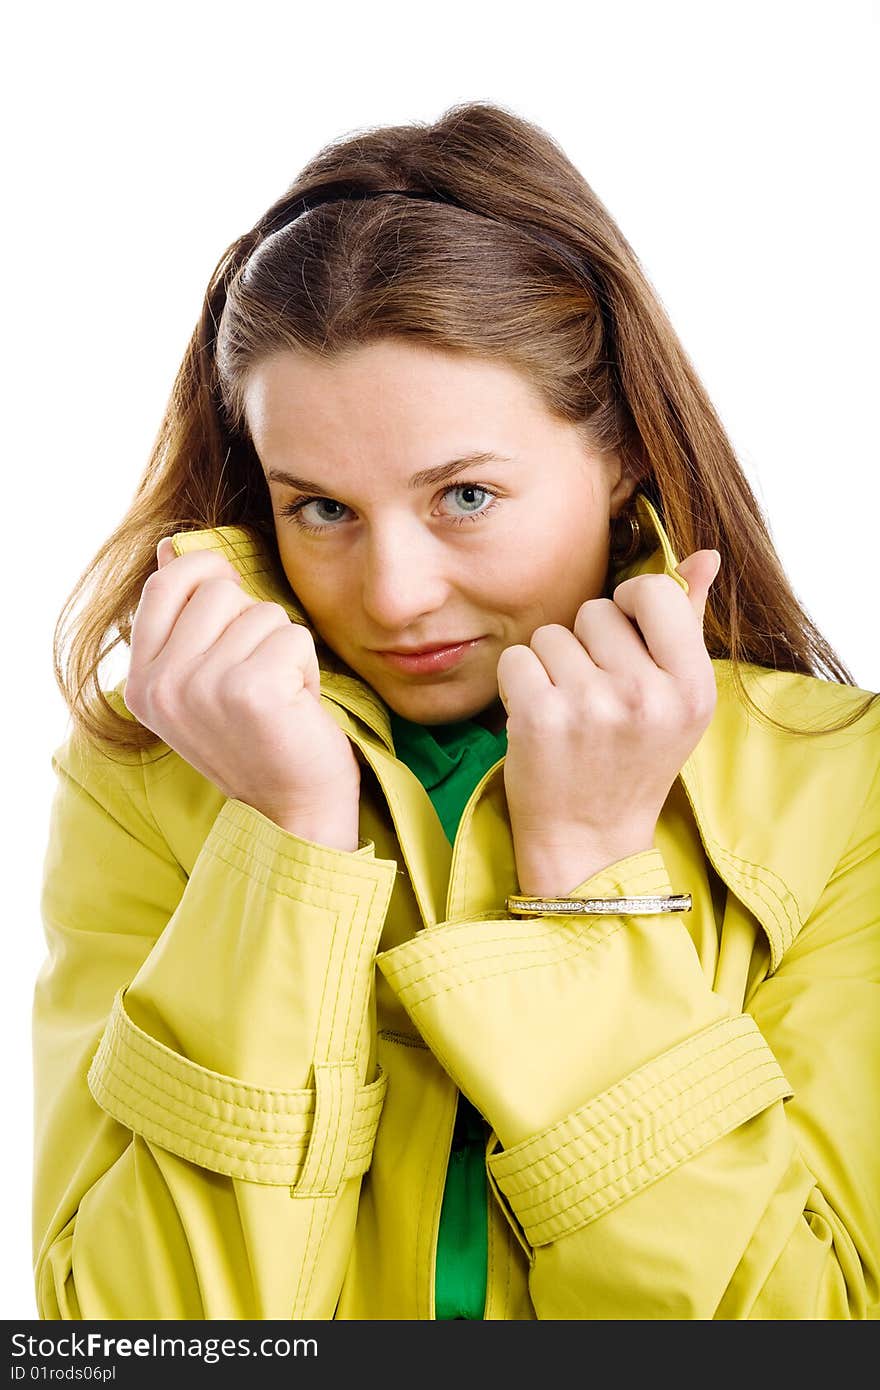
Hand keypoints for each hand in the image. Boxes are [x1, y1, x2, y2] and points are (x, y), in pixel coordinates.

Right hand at [123, 538, 360, 847]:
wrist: (293, 812)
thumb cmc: (259, 741)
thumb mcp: (204, 681)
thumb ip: (183, 618)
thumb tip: (171, 545)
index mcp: (141, 682)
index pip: (165, 583)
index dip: (207, 575)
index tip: (234, 609)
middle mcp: (162, 685)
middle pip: (219, 588)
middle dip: (255, 624)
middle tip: (262, 678)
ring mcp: (202, 687)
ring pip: (263, 612)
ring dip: (285, 650)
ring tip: (280, 697)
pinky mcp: (250, 690)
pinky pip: (293, 636)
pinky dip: (308, 667)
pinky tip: (298, 706)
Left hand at [497, 550, 720, 895]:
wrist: (588, 841)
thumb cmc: (631, 761)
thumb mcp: (676, 700)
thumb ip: (687, 623)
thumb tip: (704, 555)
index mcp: (692, 686)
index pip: (654, 591)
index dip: (628, 608)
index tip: (622, 644)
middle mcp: (648, 695)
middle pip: (594, 612)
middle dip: (586, 646)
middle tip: (595, 700)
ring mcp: (593, 706)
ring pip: (551, 635)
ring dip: (550, 668)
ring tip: (569, 715)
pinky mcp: (541, 718)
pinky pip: (517, 659)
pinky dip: (518, 686)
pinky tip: (538, 722)